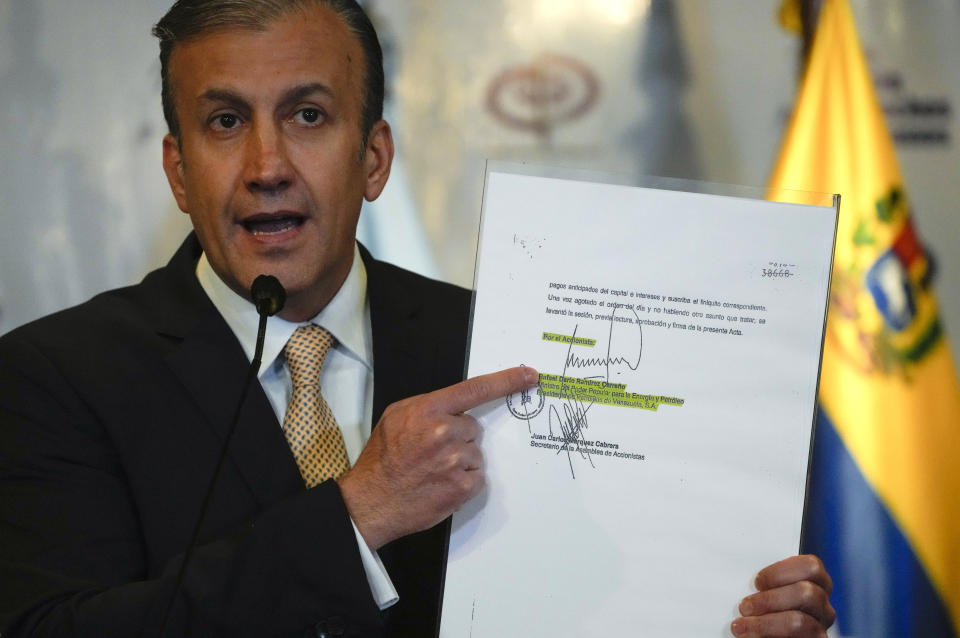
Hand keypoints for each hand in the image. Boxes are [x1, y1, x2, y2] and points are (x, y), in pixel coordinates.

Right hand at [338, 366, 538, 549]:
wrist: (370, 501)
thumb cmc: (382, 460)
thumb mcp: (395, 417)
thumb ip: (428, 407)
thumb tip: (454, 406)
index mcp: (428, 410)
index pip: (476, 389)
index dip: (507, 380)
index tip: (529, 375)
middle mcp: (444, 432)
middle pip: (473, 428)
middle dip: (458, 438)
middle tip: (431, 453)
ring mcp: (455, 460)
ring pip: (475, 455)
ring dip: (460, 463)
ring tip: (432, 472)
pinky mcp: (462, 487)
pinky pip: (477, 478)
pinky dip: (463, 483)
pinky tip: (440, 485)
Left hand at [731, 555, 834, 637]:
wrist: (761, 635)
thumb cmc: (760, 613)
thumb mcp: (763, 592)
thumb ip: (764, 583)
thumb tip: (743, 575)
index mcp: (813, 584)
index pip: (811, 566)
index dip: (782, 570)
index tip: (757, 582)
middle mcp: (821, 605)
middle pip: (807, 592)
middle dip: (770, 599)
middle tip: (745, 607)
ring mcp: (820, 627)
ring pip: (800, 620)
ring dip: (765, 622)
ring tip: (742, 625)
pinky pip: (799, 637)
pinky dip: (768, 634)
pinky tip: (750, 635)